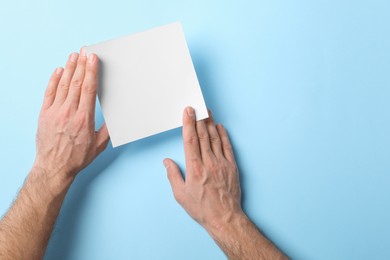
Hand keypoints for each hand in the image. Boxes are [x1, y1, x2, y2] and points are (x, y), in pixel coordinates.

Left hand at [33, 49, 108, 179]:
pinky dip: (53, 80)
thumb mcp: (98, 145)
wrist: (53, 168)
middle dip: (81, 65)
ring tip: (74, 56)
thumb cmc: (76, 158)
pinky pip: (49, 93)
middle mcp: (68, 112)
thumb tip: (115, 116)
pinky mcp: (44, 114)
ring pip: (63, 85)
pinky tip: (58, 71)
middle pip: (76, 83)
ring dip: (69, 68)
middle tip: (85, 51)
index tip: (92, 59)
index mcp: (83, 119)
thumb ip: (107, 129)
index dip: (90, 71)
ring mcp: (54, 112)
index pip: (88, 89)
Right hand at [164, 107, 243, 231]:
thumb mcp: (181, 195)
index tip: (188, 112)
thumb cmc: (202, 208)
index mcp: (194, 168)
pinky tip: (220, 127)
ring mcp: (222, 163)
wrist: (225, 218)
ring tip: (207, 112)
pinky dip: (223, 135)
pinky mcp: (232, 166)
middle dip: (198, 118)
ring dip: (210, 123)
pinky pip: (227, 146)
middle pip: (203, 135)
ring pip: (215, 138)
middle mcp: (209, 163)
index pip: (190, 140)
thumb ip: (173, 176)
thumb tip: (167, 162)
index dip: (188, 123)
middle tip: (197, 107)